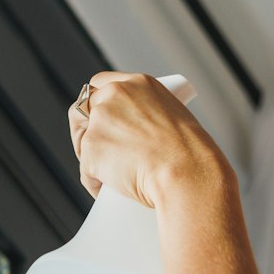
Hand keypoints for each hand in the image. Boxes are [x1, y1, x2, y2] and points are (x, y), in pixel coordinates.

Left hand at [69, 72, 225, 207]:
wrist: (188, 173)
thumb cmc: (191, 155)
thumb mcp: (174, 118)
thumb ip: (148, 116)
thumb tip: (137, 134)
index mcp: (139, 84)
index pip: (101, 84)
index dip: (97, 103)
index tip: (99, 118)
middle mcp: (115, 94)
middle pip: (82, 109)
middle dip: (86, 130)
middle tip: (99, 152)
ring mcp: (101, 120)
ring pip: (82, 141)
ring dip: (92, 158)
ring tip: (112, 175)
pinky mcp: (92, 147)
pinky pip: (86, 170)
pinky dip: (96, 183)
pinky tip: (113, 189)